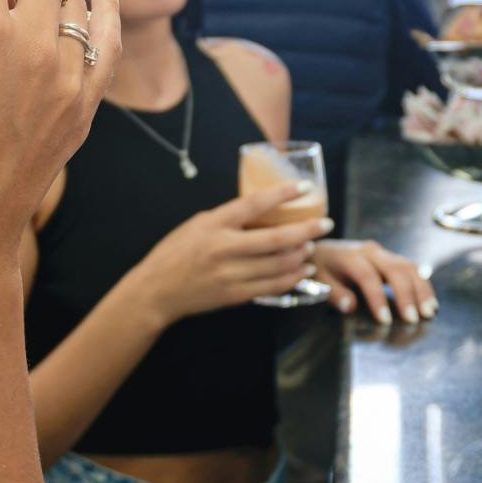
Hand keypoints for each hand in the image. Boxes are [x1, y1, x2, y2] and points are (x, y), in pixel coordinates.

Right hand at [128, 184, 332, 325]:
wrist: (156, 290)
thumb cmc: (175, 252)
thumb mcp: (197, 225)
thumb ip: (227, 219)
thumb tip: (261, 212)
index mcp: (215, 223)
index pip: (255, 203)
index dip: (282, 194)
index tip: (304, 188)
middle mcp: (225, 248)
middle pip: (276, 238)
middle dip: (306, 230)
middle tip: (325, 224)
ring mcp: (231, 274)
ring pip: (279, 264)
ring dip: (302, 255)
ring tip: (312, 247)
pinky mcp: (235, 295)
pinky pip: (271, 286)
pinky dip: (291, 278)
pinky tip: (302, 271)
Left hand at [315, 240, 435, 324]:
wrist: (320, 249)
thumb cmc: (319, 269)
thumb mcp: (318, 281)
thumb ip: (334, 293)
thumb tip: (349, 306)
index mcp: (349, 256)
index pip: (367, 275)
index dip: (377, 298)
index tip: (384, 321)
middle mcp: (370, 251)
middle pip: (395, 268)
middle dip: (406, 294)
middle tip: (413, 319)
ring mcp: (383, 253)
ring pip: (409, 267)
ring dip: (421, 289)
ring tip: (429, 312)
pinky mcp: (391, 259)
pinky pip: (412, 269)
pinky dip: (423, 285)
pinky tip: (430, 303)